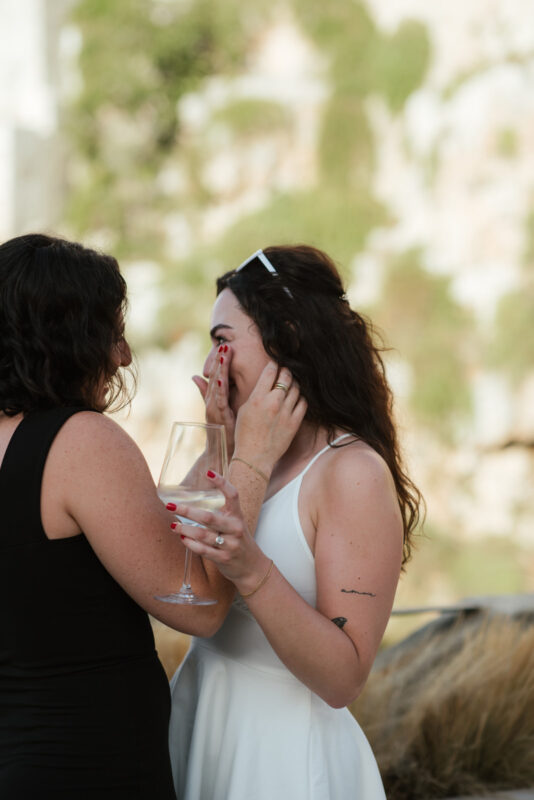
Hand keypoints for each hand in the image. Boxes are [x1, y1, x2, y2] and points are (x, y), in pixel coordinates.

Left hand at [171, 471, 268, 590]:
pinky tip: (182, 539)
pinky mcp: (223, 558)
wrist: (252, 567)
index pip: (233, 495)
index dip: (221, 483)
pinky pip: (203, 550)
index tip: (208, 472)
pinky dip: (190, 544)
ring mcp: (230, 544)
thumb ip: (220, 514)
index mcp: (238, 516)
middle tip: (171, 506)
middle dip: (187, 511)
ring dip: (184, 530)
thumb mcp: (235, 524)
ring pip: (202, 535)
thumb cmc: (238, 542)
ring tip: (173, 525)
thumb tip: (194, 502)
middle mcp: (235, 528)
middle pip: (209, 517)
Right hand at [192, 345, 235, 453]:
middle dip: (220, 362)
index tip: (225, 347)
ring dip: (219, 370)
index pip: (218, 377)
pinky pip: (219, 401)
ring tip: (223, 356)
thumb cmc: (225, 433)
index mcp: (216, 400)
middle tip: (224, 345)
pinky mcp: (218, 417)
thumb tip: (196, 376)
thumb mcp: (221, 411)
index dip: (220, 362)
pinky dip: (219, 390)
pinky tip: (221, 378)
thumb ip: (209, 394)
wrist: (222, 454)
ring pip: (217, 387)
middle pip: (216, 378)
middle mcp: (213, 403)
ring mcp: (215, 409)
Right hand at [233, 362, 306, 475]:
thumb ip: (255, 394)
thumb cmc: (244, 434)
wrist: (254, 457)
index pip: (270, 372)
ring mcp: (286, 413)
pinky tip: (297, 398)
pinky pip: (303, 404)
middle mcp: (273, 403)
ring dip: (294, 384)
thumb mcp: (244, 409)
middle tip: (286, 370)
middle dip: (286, 371)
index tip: (275, 364)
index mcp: (257, 398)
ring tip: (292, 384)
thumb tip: (264, 383)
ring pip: (296, 389)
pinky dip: (301, 398)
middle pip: (286, 377)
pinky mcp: (294, 423)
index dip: (273, 365)